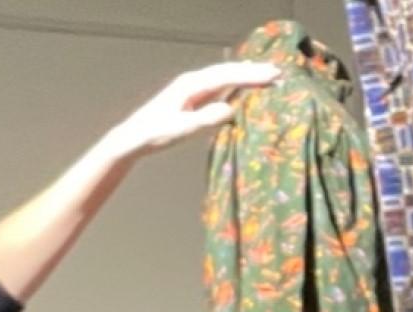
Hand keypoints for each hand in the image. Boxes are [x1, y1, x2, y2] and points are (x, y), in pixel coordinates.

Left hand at [106, 61, 279, 159]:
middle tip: (279, 73)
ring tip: (269, 74)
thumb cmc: (154, 134)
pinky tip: (244, 84)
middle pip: (228, 72)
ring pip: (225, 77)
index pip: (226, 76)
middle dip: (253, 72)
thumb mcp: (181, 130)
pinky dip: (235, 83)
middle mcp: (193, 82)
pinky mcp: (193, 98)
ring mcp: (193, 89)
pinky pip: (219, 86)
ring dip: (246, 76)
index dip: (250, 76)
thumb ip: (206, 120)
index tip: (272, 75)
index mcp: (191, 85)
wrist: (134, 138)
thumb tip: (230, 110)